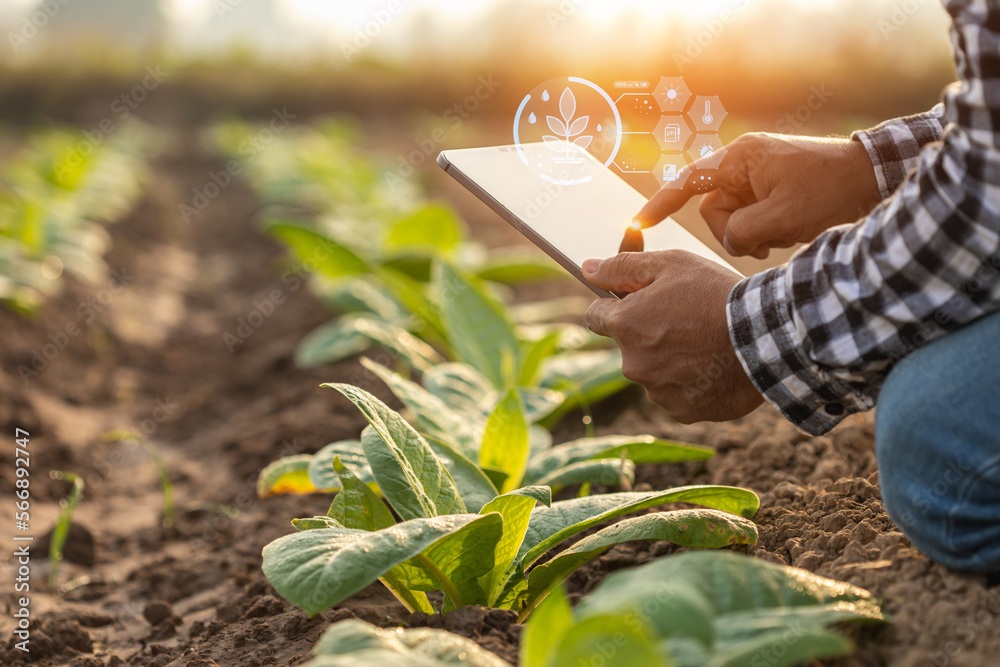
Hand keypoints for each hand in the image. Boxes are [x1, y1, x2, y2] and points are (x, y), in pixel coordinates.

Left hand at [583, 251, 763, 423]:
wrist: (765, 337)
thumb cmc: (717, 294)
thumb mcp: (671, 264)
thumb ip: (623, 266)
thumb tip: (587, 268)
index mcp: (625, 325)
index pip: (595, 316)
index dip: (614, 306)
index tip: (632, 303)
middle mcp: (632, 363)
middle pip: (628, 346)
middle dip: (647, 334)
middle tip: (686, 320)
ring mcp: (656, 391)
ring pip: (653, 372)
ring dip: (669, 360)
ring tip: (705, 343)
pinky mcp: (681, 410)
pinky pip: (677, 394)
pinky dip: (690, 383)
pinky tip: (713, 366)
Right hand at [636, 134, 880, 258]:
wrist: (873, 180)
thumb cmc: (831, 191)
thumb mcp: (783, 217)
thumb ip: (743, 232)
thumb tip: (730, 240)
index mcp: (740, 159)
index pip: (687, 182)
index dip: (660, 203)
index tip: (638, 223)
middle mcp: (743, 164)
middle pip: (713, 211)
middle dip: (736, 232)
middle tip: (768, 241)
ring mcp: (757, 178)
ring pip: (733, 220)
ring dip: (755, 235)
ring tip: (785, 235)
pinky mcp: (770, 191)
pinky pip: (751, 219)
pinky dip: (766, 232)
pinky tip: (789, 232)